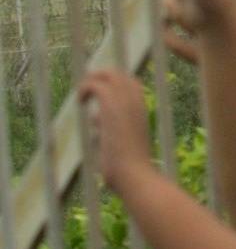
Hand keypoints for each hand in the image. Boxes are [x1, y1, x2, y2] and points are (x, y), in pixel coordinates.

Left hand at [80, 69, 153, 188]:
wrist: (136, 175)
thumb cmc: (129, 167)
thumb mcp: (123, 141)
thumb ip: (111, 127)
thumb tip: (95, 119)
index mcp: (141, 108)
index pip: (130, 82)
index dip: (114, 83)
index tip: (99, 92)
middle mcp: (135, 100)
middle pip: (119, 74)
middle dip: (100, 76)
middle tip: (86, 89)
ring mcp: (125, 101)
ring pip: (108, 74)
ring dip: (91, 81)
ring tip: (81, 96)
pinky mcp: (111, 106)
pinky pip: (96, 84)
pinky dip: (85, 88)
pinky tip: (80, 101)